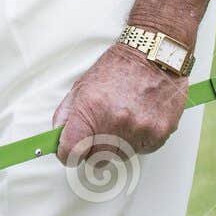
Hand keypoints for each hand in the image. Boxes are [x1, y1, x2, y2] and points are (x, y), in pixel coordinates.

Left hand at [51, 42, 188, 163]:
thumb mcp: (82, 86)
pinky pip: (142, 150)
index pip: (71, 153)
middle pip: (95, 160)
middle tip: (100, 130)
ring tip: (124, 118)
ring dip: (118, 144)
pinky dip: (139, 140)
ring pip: (120, 156)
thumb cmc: (118, 67)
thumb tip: (57, 138)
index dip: (68, 154)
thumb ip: (66, 115)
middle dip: (94, 149)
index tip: (71, 151)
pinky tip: (140, 118)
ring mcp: (138, 130)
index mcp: (90, 109)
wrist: (154, 55)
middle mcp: (114, 122)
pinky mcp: (158, 134)